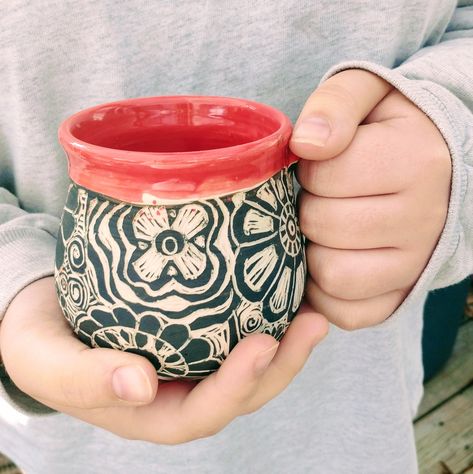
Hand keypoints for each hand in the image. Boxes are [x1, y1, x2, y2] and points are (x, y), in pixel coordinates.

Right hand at [0, 277, 326, 443]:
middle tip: (313, 322)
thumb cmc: (43, 341)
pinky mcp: (196, 332)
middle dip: (283, 364)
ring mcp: (193, 361)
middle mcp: (181, 391)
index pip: (206, 410)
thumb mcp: (46, 360)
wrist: (44, 314)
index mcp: (152, 412)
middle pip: (244, 389)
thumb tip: (140, 386)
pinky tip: (284, 281)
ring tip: (314, 306)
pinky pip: (236, 325)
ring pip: (250, 360)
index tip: (264, 343)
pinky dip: (264, 308)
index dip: (240, 384)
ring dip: (287, 338)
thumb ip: (85, 380)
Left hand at [290, 69, 450, 329]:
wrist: (432, 164)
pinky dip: (324, 292)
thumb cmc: (388, 129)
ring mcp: (416, 264)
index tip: (322, 163)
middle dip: (307, 208)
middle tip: (323, 197)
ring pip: (331, 275)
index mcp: (416, 161)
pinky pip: (346, 313)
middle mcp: (426, 218)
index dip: (308, 169)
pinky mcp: (401, 296)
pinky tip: (329, 259)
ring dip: (312, 250)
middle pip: (322, 225)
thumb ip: (335, 105)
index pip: (323, 175)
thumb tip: (307, 144)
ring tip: (325, 228)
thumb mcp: (367, 93)